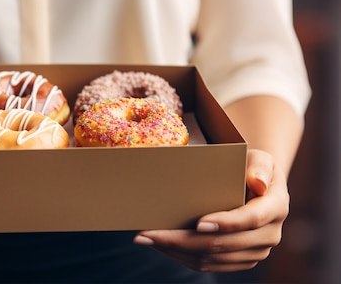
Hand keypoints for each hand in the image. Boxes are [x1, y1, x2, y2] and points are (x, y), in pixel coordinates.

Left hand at [133, 149, 288, 271]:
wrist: (255, 184)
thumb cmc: (251, 166)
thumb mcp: (259, 158)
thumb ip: (259, 166)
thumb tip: (257, 182)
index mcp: (276, 208)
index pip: (250, 220)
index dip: (225, 223)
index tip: (198, 223)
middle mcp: (269, 235)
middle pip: (222, 245)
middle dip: (182, 240)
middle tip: (149, 233)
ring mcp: (254, 252)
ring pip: (211, 258)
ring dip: (175, 251)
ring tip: (146, 238)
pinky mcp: (239, 260)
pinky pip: (208, 264)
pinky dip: (181, 256)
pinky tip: (159, 244)